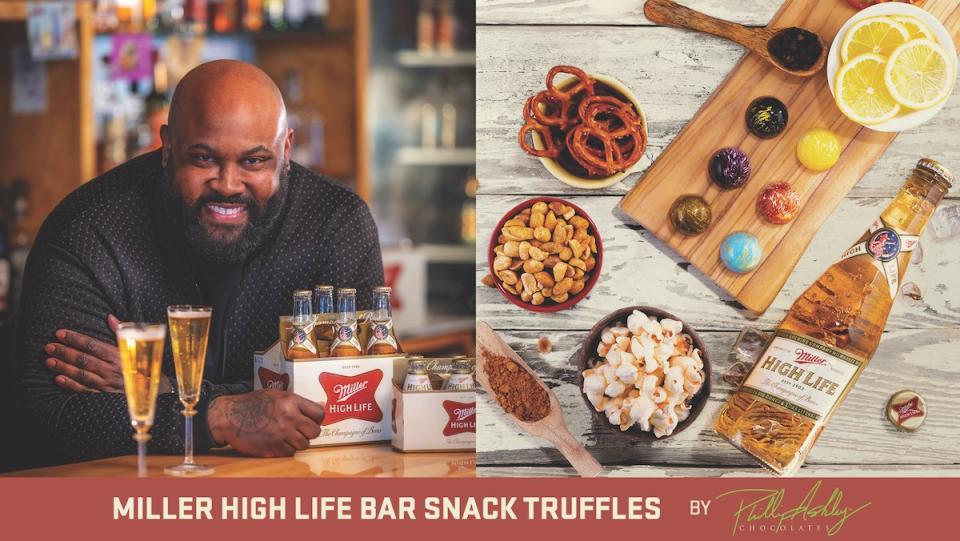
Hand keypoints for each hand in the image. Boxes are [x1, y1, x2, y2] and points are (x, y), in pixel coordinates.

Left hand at [45, 314, 171, 393]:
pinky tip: (58, 379)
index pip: (93, 345)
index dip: (75, 339)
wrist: (155, 390)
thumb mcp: (136, 347)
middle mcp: (112, 369)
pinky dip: (71, 385)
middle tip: (49, 346)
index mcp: (119, 355)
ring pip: (81, 374)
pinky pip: (85, 390)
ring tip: (49, 361)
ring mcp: (107, 384)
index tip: (61, 334)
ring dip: (63, 367)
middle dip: (64, 352)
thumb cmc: (143, 365)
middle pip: (84, 359)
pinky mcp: (104, 395)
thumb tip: (110, 317)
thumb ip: (121, 332)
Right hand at [207, 389, 324, 456]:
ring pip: (304, 444)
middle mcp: (289, 418)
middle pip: (315, 432)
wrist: (230, 418)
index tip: (312, 420)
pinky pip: (290, 453)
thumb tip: (323, 406)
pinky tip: (276, 441)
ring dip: (297, 442)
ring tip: (286, 435)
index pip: (320, 414)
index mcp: (291, 402)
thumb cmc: (254, 404)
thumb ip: (300, 403)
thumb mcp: (278, 396)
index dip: (318, 419)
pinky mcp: (273, 448)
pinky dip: (285, 449)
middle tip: (299, 430)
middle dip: (309, 432)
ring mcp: (282, 434)